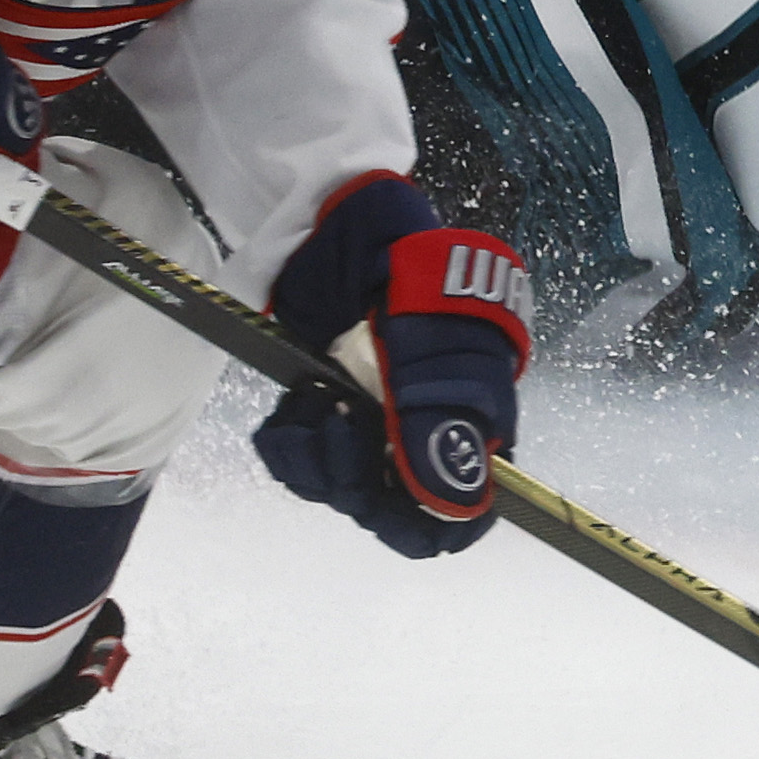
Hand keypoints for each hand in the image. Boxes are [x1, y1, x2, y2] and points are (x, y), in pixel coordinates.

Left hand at [251, 173, 530, 556]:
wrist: (353, 234)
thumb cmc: (413, 288)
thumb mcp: (433, 358)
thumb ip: (440, 433)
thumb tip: (456, 511)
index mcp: (470, 430)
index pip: (458, 516)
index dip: (424, 524)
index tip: (384, 503)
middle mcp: (422, 438)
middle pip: (389, 508)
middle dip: (353, 477)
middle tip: (339, 423)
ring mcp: (373, 426)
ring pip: (340, 488)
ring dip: (316, 459)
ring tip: (310, 407)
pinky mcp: (328, 412)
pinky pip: (303, 462)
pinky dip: (289, 445)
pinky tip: (288, 413)